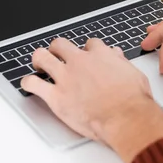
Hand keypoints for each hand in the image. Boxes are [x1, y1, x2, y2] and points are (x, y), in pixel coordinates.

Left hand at [21, 38, 162, 162]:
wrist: (126, 118)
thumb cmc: (133, 101)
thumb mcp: (133, 74)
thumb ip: (121, 63)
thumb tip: (116, 56)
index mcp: (100, 55)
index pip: (89, 44)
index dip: (86, 50)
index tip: (86, 56)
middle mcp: (80, 62)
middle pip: (61, 45)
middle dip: (58, 49)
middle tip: (57, 55)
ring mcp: (66, 78)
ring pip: (43, 58)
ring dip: (39, 59)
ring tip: (38, 63)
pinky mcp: (56, 96)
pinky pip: (34, 84)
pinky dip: (29, 83)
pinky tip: (29, 84)